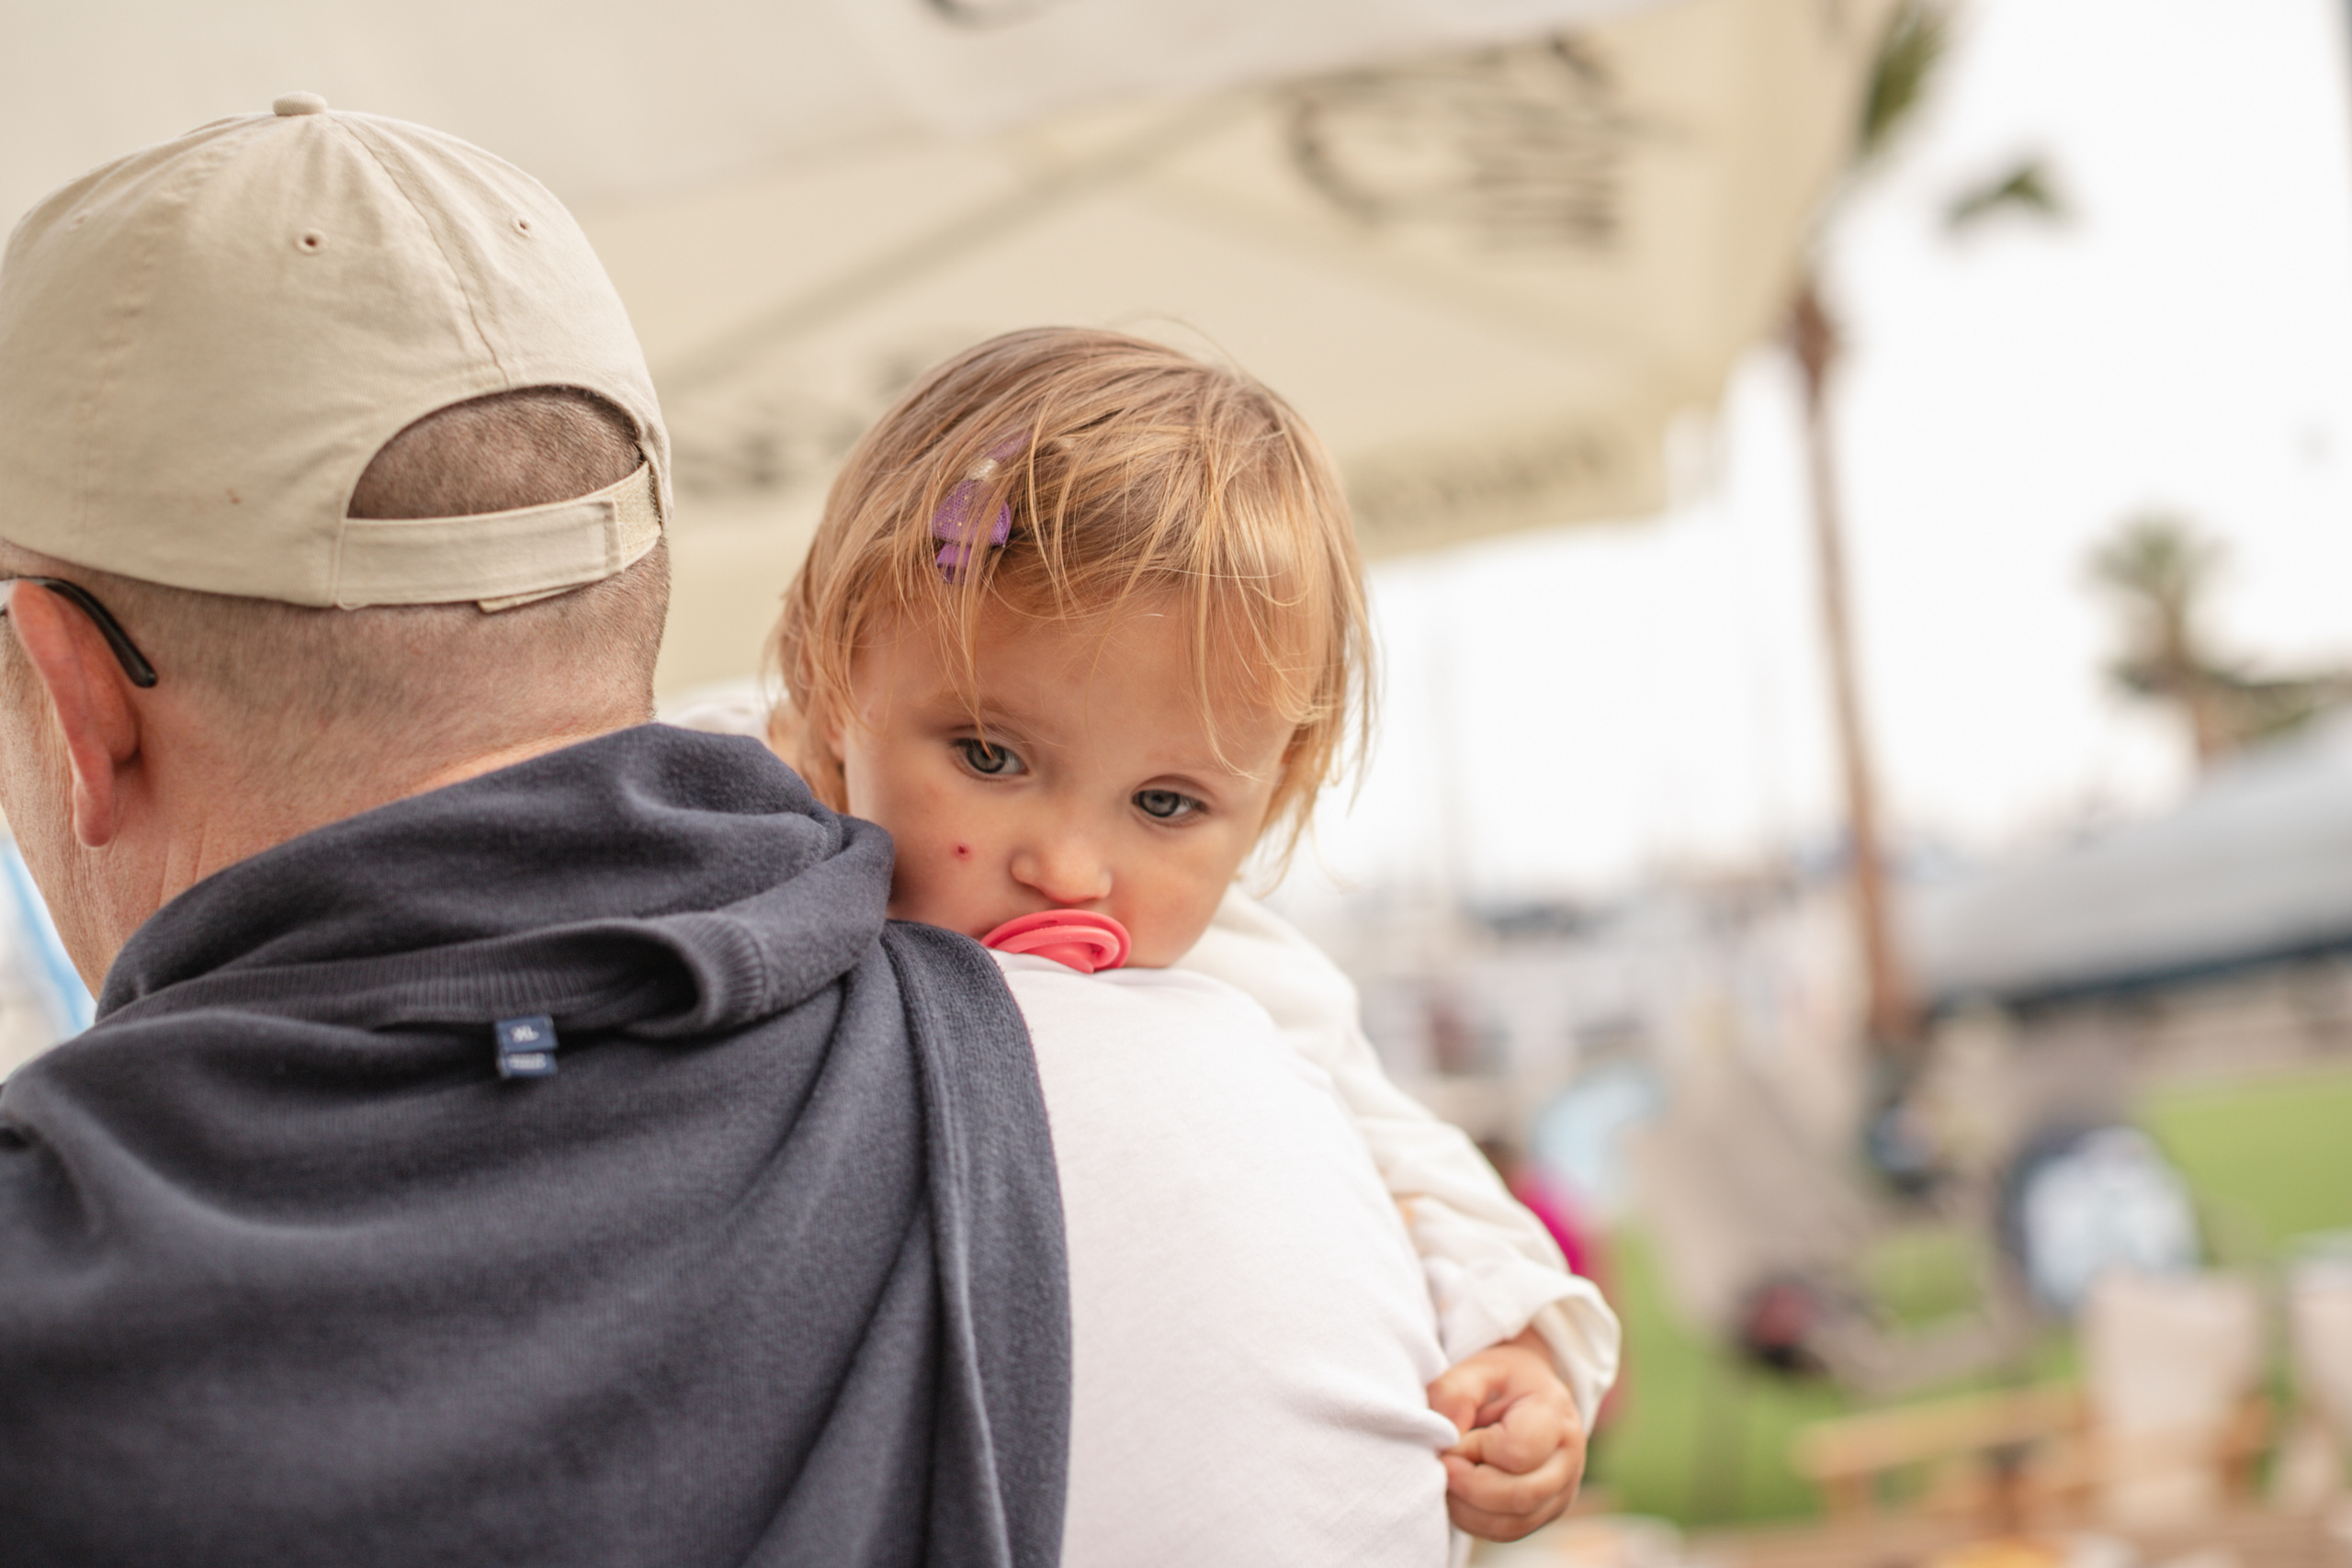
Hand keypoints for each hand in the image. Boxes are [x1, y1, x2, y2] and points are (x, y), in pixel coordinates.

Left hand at [1424, 1327, 1585, 1540]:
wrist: (1530, 1393)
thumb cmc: (1503, 1381)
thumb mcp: (1478, 1369)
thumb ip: (1455, 1393)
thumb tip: (1444, 1437)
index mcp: (1555, 1417)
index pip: (1516, 1452)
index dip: (1473, 1450)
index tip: (1450, 1437)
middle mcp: (1568, 1461)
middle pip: (1519, 1496)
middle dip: (1467, 1486)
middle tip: (1441, 1465)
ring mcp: (1560, 1493)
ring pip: (1512, 1523)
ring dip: (1467, 1507)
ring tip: (1447, 1477)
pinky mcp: (1544, 1513)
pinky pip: (1507, 1532)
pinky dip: (1474, 1520)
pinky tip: (1458, 1494)